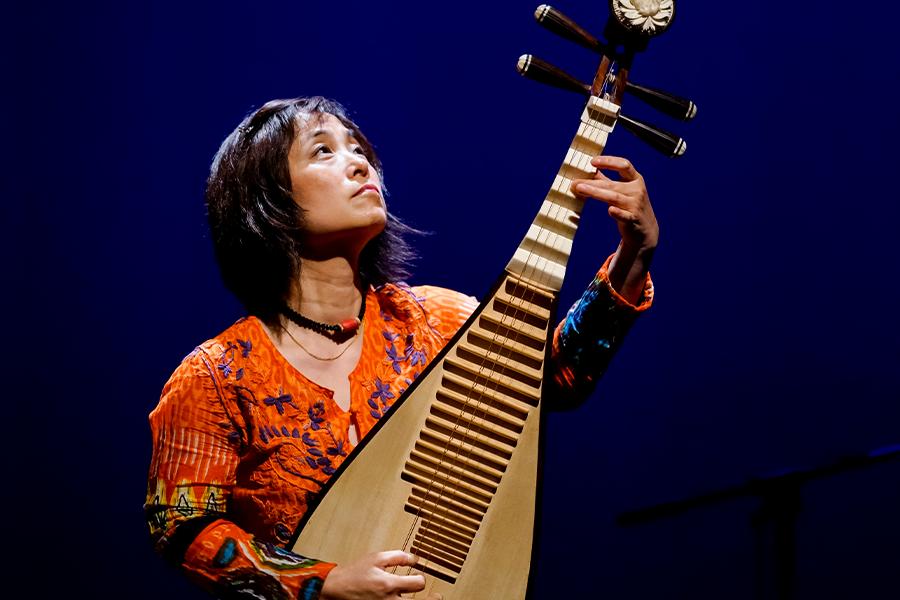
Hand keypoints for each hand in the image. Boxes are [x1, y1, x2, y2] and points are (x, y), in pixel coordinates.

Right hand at [320, 550, 442, 599]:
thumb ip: (398, 556)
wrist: (338, 589)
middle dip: (431, 599)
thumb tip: (414, 558)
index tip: (419, 576)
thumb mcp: (376, 558)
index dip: (421, 578)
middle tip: (439, 597)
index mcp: (389, 584)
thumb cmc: (356, 572)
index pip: (418, 584)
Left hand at [570, 155, 657, 253]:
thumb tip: (591, 169)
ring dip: (596, 193)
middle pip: (613, 184)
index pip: (624, 165)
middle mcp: (637, 190)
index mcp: (635, 179)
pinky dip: (617, 213)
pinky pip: (624, 216)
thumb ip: (607, 181)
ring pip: (614, 198)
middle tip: (575, 182)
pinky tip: (610, 210)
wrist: (646, 229)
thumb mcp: (623, 190)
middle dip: (593, 183)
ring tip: (580, 189)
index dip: (609, 161)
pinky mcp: (633, 219)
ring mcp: (636, 205)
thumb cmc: (630, 206)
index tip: (592, 161)